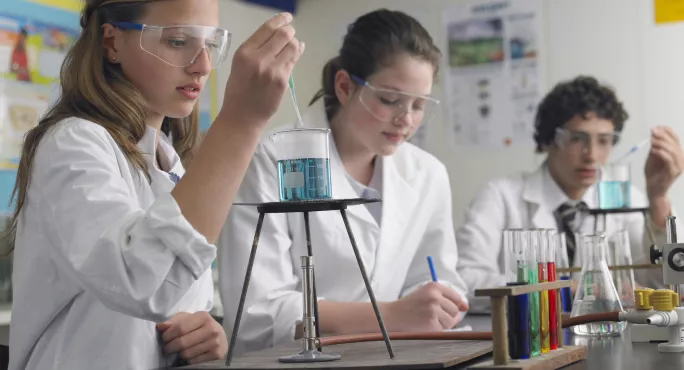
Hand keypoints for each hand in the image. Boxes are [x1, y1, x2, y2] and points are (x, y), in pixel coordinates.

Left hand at [156, 311, 226, 364]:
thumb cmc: (200, 326)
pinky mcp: (217, 354)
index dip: (168, 335)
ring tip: (179, 351)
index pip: (180, 328)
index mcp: (203, 316)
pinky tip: (189, 354)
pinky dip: (188, 359)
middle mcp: (211, 328)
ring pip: (186, 353)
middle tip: (167, 348)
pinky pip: (194, 361)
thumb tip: (160, 326)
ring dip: (178, 354)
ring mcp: (215, 342)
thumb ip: (174, 322)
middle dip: (170, 347)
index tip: (164, 338)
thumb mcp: (188, 319)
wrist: (220, 336)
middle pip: (182, 342)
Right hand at [220, 12, 304, 126]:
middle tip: (290, 33)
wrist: (242, 116)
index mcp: (244, 52)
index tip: (287, 18)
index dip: (281, 20)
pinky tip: (297, 52)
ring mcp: (272, 69)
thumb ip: (257, 50)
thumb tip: (278, 35)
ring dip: (294, 43)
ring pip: (292, 46)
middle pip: (283, 34)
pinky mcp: (282, 80)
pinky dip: (297, 53)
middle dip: (290, 31)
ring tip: (291, 46)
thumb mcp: (240, 65)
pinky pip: (293, 61)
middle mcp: (258, 58)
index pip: (267, 28)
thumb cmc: (239, 91)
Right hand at [384, 282, 468, 331]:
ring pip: (451, 321)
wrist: (393, 315)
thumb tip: (465, 307)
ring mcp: (433, 310)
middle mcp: (435, 297)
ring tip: (429, 319)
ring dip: (443, 323)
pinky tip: (425, 324)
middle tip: (432, 314)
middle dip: (447, 315)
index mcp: (434, 286)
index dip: (453, 305)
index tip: (444, 308)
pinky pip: (444, 329)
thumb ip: (446, 298)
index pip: (456, 297)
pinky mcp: (431, 324)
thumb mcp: (427, 294)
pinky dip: (437, 329)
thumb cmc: (411, 305)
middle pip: (455, 310)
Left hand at [645, 126, 683, 199]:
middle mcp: (680, 158)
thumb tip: (654, 133)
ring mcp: (678, 166)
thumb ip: (654, 146)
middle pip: (674, 143)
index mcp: (677, 153)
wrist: (653, 188)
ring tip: (652, 141)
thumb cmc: (653, 173)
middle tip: (653, 131)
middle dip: (663, 136)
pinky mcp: (673, 172)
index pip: (676, 138)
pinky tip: (653, 150)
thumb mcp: (652, 156)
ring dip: (662, 143)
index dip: (667, 131)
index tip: (656, 127)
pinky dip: (661, 153)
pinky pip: (669, 160)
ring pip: (673, 150)